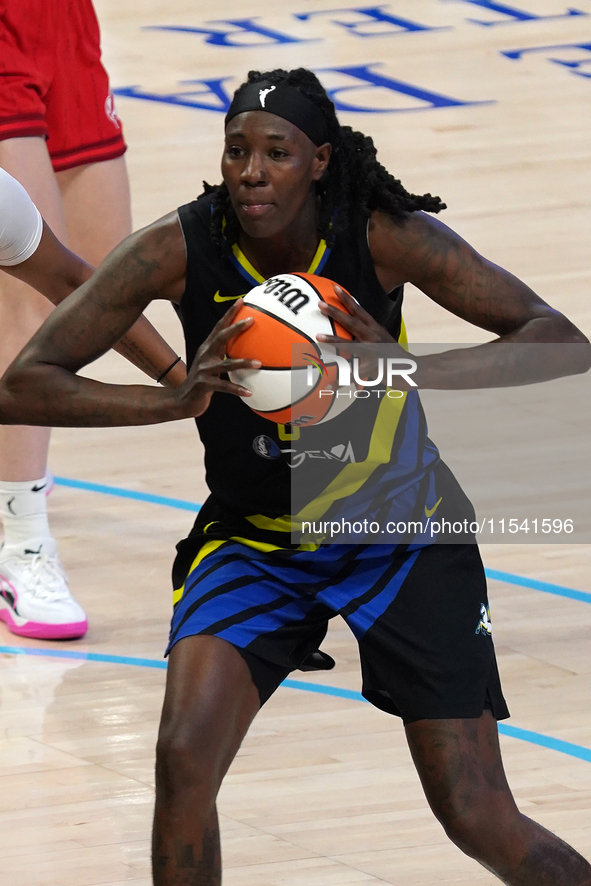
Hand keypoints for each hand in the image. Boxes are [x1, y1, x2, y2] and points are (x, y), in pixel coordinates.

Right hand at [176, 300, 259, 417]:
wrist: (182, 400)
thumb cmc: (202, 382)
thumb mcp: (211, 365)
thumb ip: (224, 355)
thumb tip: (246, 348)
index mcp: (207, 348)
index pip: (219, 327)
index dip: (230, 313)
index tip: (242, 300)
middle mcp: (205, 356)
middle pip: (220, 338)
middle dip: (235, 328)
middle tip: (251, 320)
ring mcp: (204, 370)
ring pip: (226, 364)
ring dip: (243, 363)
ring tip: (259, 363)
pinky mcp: (204, 385)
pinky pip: (224, 386)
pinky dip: (237, 389)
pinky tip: (250, 392)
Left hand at [317, 285, 415, 386]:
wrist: (415, 370)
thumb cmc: (395, 357)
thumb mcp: (383, 340)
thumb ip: (369, 334)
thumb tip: (354, 327)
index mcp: (375, 330)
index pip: (360, 311)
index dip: (347, 299)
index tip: (335, 287)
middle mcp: (374, 337)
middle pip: (352, 322)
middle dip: (336, 312)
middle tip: (320, 304)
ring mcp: (374, 352)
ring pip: (350, 345)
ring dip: (333, 340)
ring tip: (318, 336)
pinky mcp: (374, 368)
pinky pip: (353, 375)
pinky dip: (341, 381)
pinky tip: (327, 387)